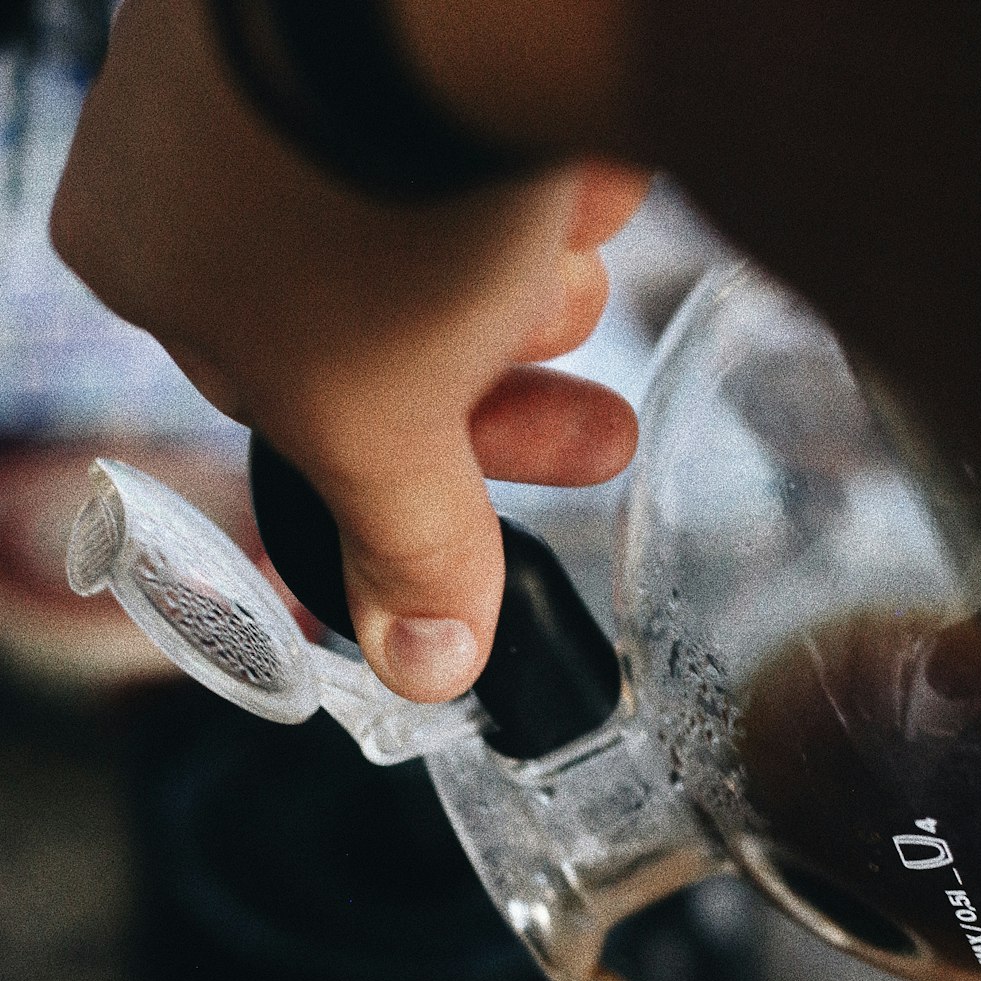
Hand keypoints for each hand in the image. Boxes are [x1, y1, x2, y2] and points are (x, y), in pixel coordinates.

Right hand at [51, 0, 646, 700]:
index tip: (492, 498)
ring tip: (576, 256)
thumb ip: (402, 546)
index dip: (414, 469)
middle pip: (367, 313)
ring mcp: (271, 40)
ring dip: (520, 269)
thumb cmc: (362, 197)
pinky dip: (530, 162)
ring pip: (421, 209)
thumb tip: (421, 669)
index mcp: (141, 256)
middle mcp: (185, 139)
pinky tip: (580, 171)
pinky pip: (461, 110)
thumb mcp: (382, 420)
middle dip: (487, 375)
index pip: (292, 409)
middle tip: (588, 412)